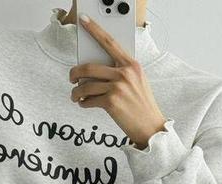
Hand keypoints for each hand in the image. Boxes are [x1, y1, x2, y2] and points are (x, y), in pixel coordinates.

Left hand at [69, 14, 166, 148]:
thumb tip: (92, 70)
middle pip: (88, 67)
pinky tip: (85, 104)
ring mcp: (118, 87)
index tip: (83, 20)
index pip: (109, 42)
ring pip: (85, 86)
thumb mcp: (136, 82)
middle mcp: (125, 73)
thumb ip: (119, 71)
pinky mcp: (111, 102)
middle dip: (74, 73)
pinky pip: (88, 100)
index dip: (94, 30)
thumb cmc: (141, 104)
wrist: (150, 126)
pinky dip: (83, 103)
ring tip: (76, 96)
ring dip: (76, 93)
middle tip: (71, 78)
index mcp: (132, 64)